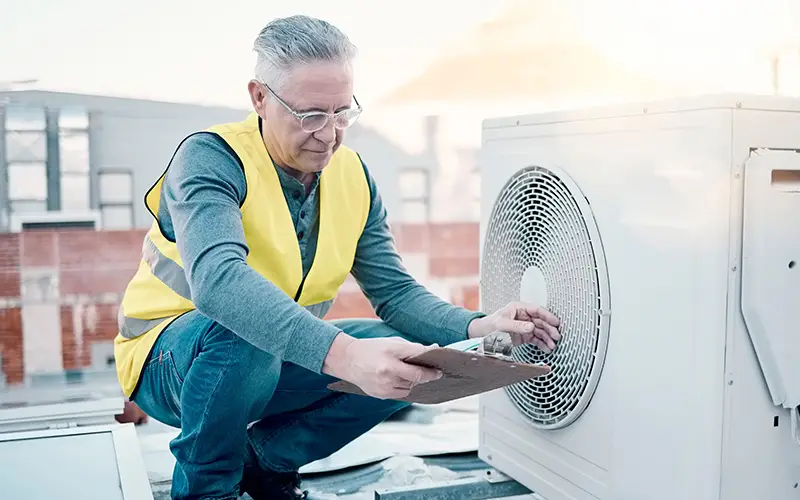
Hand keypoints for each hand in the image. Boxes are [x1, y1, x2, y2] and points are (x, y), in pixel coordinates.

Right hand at [322, 333, 442, 398]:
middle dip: (427, 376)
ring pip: (410, 387)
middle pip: (416, 377)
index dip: (431, 368)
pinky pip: (401, 394)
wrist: (347, 360)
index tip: (439, 369)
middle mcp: (387, 370)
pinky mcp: (380, 394)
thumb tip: (434, 349)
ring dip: (414, 382)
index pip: (418, 362)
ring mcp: (383, 385)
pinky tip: (400, 379)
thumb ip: (413, 348)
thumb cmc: (372, 348)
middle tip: (433, 373)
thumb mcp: (392, 343)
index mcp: (391, 353)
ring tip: (409, 373)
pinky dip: (404, 387)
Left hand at [468, 302, 560, 352]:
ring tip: (553, 345)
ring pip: (540, 331)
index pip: (537, 310)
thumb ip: (516, 325)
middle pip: (541, 321)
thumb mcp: (502, 324)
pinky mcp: (525, 336)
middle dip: (550, 329)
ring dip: (548, 338)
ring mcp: (525, 326)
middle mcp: (524, 316)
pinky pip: (536, 339)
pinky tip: (547, 348)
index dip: (547, 315)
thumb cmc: (490, 324)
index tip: (555, 322)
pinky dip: (542, 344)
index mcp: (519, 308)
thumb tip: (531, 327)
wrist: (482, 334)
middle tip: (557, 336)